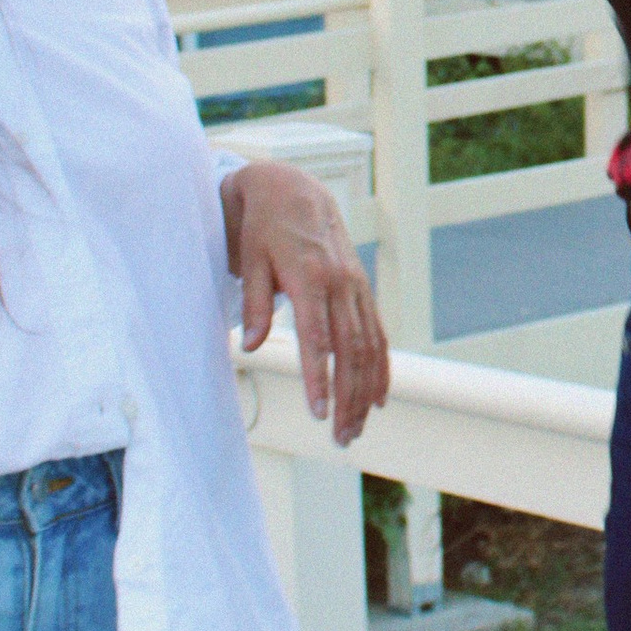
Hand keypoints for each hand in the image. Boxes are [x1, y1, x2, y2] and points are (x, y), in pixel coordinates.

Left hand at [224, 159, 389, 447]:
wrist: (295, 192)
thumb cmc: (264, 228)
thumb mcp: (249, 259)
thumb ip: (254, 303)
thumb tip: (252, 346)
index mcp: (310, 275)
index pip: (318, 336)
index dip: (319, 376)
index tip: (319, 413)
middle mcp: (341, 283)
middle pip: (351, 350)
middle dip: (348, 398)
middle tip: (340, 438)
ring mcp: (356, 287)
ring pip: (369, 347)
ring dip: (364, 392)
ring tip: (354, 431)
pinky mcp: (362, 291)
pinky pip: (378, 335)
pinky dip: (381, 369)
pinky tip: (377, 400)